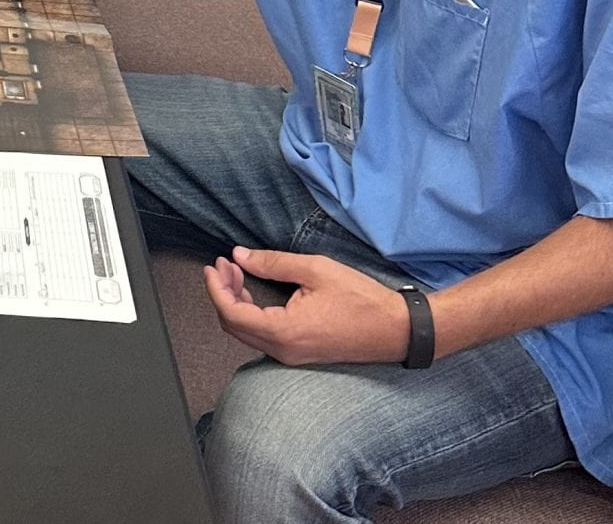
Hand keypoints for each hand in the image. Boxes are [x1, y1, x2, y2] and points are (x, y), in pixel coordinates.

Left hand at [204, 247, 413, 366]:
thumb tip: (240, 256)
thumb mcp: (316, 269)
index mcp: (284, 331)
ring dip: (236, 302)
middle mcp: (283, 350)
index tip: (213, 266)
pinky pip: (262, 336)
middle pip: (233, 325)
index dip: (216, 288)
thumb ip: (273, 263)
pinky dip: (251, 313)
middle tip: (225, 265)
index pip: (231, 313)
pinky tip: (254, 292)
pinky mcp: (299, 353)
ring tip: (237, 273)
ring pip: (246, 332)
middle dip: (223, 292)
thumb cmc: (362, 300)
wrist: (398, 330)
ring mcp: (291, 356)